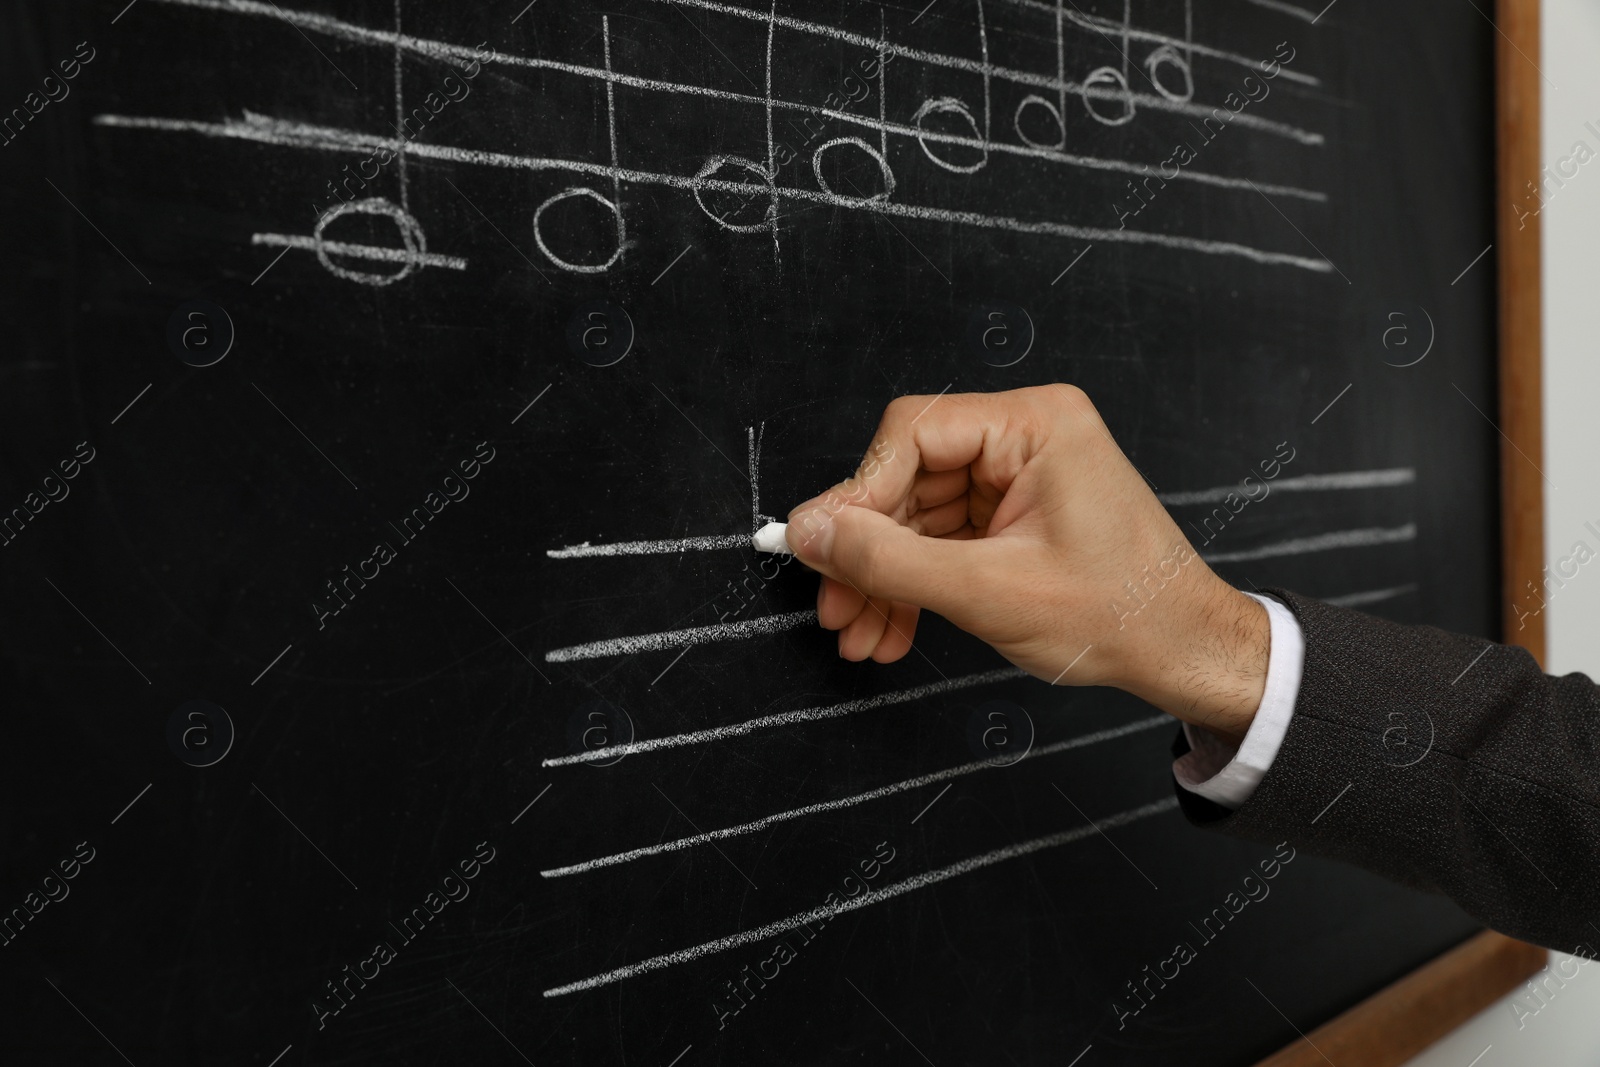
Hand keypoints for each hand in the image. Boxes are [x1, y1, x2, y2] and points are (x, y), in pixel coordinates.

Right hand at [784, 385, 1268, 740]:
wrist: (1184, 653)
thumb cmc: (1121, 615)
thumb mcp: (989, 591)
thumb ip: (890, 559)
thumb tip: (812, 534)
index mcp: (1036, 424)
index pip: (913, 433)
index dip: (857, 493)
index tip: (817, 546)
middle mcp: (1025, 437)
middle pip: (907, 477)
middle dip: (866, 551)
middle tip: (834, 606)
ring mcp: (1018, 477)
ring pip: (917, 516)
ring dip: (883, 578)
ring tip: (859, 633)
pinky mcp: (1013, 515)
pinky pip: (941, 539)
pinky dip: (913, 584)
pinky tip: (891, 627)